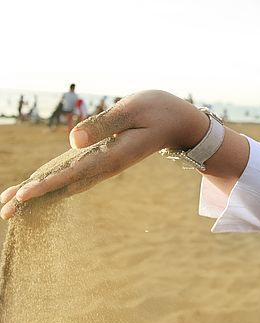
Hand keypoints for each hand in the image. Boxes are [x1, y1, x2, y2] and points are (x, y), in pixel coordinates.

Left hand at [0, 90, 206, 219]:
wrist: (179, 123)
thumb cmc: (158, 110)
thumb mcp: (133, 109)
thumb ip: (104, 124)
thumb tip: (72, 140)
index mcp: (112, 156)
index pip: (71, 173)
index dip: (45, 184)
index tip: (21, 196)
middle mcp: (105, 166)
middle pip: (64, 186)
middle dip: (34, 197)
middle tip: (3, 212)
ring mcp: (105, 165)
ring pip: (67, 183)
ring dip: (40, 193)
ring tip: (12, 204)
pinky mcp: (104, 158)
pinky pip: (74, 174)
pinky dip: (54, 182)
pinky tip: (41, 186)